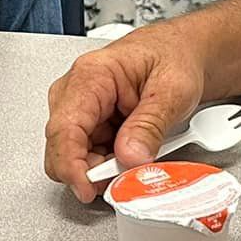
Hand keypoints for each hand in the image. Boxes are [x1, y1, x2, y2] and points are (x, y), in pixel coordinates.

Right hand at [44, 29, 208, 204]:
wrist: (179, 51)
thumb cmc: (173, 58)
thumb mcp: (173, 91)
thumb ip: (151, 126)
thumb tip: (130, 158)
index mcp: (91, 76)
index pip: (64, 129)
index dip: (71, 165)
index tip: (87, 189)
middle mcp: (75, 91)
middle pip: (62, 147)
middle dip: (90, 171)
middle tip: (127, 175)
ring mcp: (78, 109)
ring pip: (73, 156)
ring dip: (102, 168)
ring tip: (137, 155)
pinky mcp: (87, 124)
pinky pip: (88, 155)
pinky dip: (108, 163)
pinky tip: (130, 152)